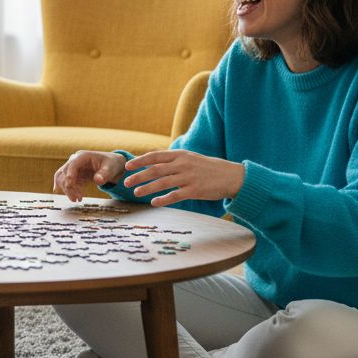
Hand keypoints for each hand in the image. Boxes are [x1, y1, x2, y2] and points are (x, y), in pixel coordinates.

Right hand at [53, 150, 126, 201]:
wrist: (112, 165)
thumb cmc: (111, 164)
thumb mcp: (110, 168)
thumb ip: (104, 174)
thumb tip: (98, 180)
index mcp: (83, 156)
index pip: (72, 165)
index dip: (69, 175)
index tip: (70, 185)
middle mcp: (75, 160)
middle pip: (64, 172)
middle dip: (68, 186)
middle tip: (75, 198)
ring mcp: (73, 168)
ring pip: (62, 178)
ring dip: (67, 190)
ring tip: (76, 199)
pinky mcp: (74, 175)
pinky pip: (68, 183)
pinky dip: (70, 191)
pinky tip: (77, 197)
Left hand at [122, 150, 244, 206]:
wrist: (232, 176)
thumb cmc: (208, 168)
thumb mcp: (190, 158)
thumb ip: (173, 160)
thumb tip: (153, 162)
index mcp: (181, 155)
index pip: (155, 156)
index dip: (140, 161)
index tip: (127, 166)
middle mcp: (183, 164)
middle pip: (155, 170)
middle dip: (138, 176)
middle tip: (126, 182)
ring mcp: (189, 177)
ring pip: (162, 183)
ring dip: (147, 188)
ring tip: (136, 193)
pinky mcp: (195, 190)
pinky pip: (175, 195)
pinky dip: (163, 199)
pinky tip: (154, 202)